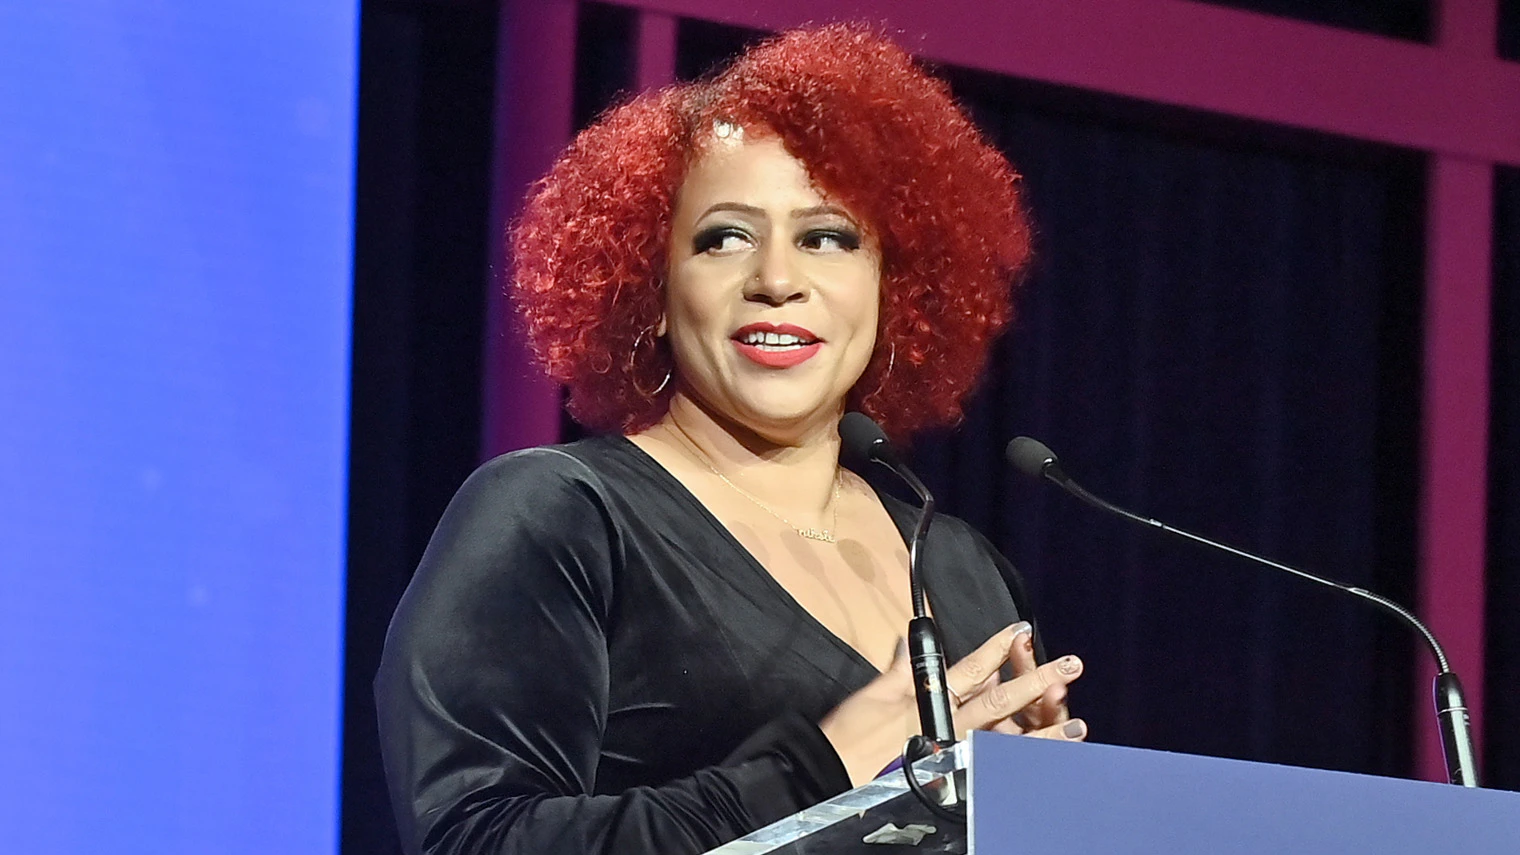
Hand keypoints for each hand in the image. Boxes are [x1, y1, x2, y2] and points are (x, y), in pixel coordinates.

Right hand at [819, 624, 1086, 785]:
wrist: (836, 773)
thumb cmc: (850, 735)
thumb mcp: (873, 696)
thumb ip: (899, 669)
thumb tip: (910, 640)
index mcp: (930, 699)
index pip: (972, 668)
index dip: (998, 648)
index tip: (1022, 629)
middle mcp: (949, 724)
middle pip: (1001, 700)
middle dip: (1038, 680)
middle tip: (1072, 666)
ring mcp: (956, 752)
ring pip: (1009, 740)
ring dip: (1045, 732)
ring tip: (1078, 726)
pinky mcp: (956, 776)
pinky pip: (998, 769)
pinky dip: (1024, 764)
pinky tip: (1049, 762)